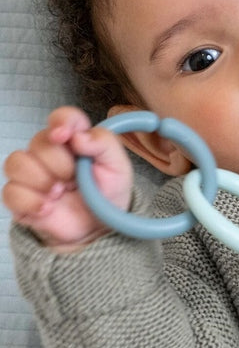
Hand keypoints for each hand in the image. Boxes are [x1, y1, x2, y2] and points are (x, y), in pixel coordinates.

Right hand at [2, 106, 132, 250]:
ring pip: (16, 163)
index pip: (62, 118)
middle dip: (60, 163)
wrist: (99, 228)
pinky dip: (30, 201)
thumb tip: (79, 136)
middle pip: (39, 142)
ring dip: (42, 180)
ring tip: (60, 193)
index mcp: (74, 140)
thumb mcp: (118, 168)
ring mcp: (31, 174)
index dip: (61, 122)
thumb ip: (104, 144)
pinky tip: (48, 208)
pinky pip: (10, 192)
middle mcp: (48, 153)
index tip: (65, 135)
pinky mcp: (19, 197)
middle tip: (75, 180)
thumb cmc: (107, 194)